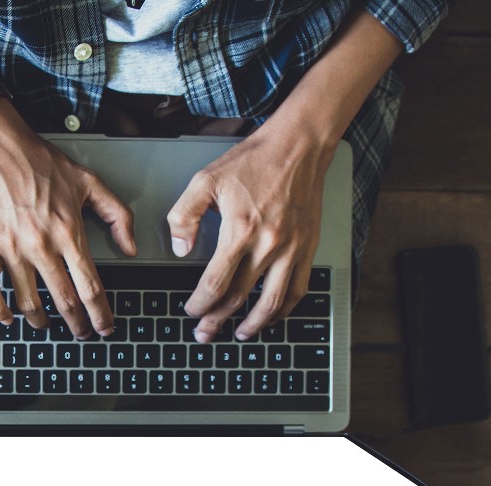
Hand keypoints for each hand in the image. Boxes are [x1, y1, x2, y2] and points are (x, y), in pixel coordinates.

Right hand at [0, 102, 136, 338]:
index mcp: (68, 231)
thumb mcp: (90, 182)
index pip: (90, 286)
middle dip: (77, 324)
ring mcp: (10, 248)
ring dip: (41, 320)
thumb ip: (117, 215)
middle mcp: (41, 245)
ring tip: (47, 325)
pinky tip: (8, 318)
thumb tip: (130, 248)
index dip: (100, 313)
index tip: (105, 326)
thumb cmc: (39, 161)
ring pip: (28, 301)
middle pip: (64, 300)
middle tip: (82, 333)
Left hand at [167, 131, 335, 341]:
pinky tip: (271, 316)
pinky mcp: (308, 247)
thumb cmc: (253, 161)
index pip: (215, 282)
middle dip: (218, 320)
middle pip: (239, 297)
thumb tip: (181, 249)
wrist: (297, 146)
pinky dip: (283, 309)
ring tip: (239, 334)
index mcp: (240, 230)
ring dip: (253, 324)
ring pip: (271, 302)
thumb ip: (185, 216)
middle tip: (205, 333)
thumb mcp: (205, 180)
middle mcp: (269, 244)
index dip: (200, 303)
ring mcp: (292, 248)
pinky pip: (298, 289)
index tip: (190, 310)